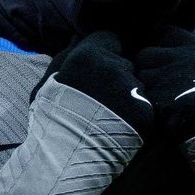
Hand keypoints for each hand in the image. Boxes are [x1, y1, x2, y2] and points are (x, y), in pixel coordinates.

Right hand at [30, 30, 154, 139]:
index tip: (97, 70)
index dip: (104, 53)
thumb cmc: (51, 117)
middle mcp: (113, 67)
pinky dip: (137, 114)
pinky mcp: (146, 112)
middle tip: (101, 97)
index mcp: (88, 55)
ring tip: (109, 114)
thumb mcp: (49, 79)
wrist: (63, 158)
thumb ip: (67, 53)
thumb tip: (78, 36)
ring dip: (127, 94)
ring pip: (136, 83)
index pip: (110, 38)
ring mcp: (131, 89)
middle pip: (125, 61)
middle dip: (117, 74)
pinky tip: (121, 125)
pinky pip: (145, 105)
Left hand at [135, 24, 194, 143]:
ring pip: (142, 76)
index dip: (158, 48)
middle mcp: (193, 59)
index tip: (159, 64)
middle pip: (147, 54)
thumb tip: (164, 43)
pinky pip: (145, 97)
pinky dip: (149, 107)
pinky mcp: (170, 97)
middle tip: (157, 89)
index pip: (167, 33)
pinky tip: (163, 116)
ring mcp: (181, 76)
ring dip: (146, 90)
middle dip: (147, 70)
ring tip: (163, 104)